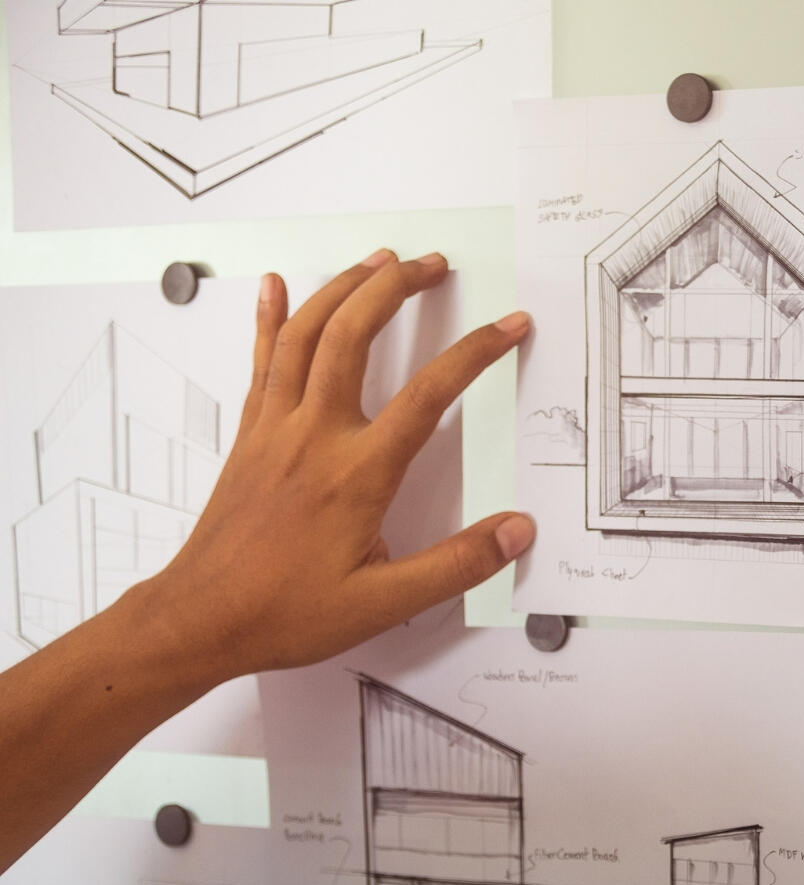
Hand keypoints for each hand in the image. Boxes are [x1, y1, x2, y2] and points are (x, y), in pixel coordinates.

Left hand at [141, 249, 534, 684]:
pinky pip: (263, 361)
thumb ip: (456, 565)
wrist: (201, 619)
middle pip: (354, 334)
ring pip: (307, 334)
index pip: (428, 395)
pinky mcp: (250, 435)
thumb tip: (515, 531)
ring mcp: (275, 429)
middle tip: (433, 265)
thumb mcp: (384, 603)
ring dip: (344, 287)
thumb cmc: (285, 611)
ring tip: (378, 260)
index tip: (508, 327)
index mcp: (356, 473)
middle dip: (397, 288)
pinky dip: (271, 317)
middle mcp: (313, 436)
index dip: (475, 353)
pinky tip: (276, 287)